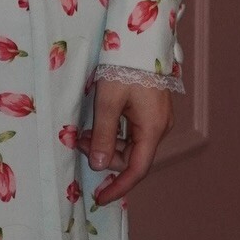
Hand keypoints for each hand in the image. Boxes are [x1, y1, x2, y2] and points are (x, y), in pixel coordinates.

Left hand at [78, 79, 172, 206]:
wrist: (141, 41)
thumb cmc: (125, 67)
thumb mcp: (108, 101)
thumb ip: (103, 134)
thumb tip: (99, 166)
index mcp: (152, 128)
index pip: (137, 170)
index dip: (119, 187)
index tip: (101, 198)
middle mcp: (159, 127)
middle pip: (132, 156)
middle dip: (104, 155)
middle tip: (79, 142)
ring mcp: (157, 119)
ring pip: (130, 144)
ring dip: (106, 142)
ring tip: (84, 133)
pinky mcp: (151, 110)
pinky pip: (132, 131)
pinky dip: (114, 132)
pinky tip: (97, 125)